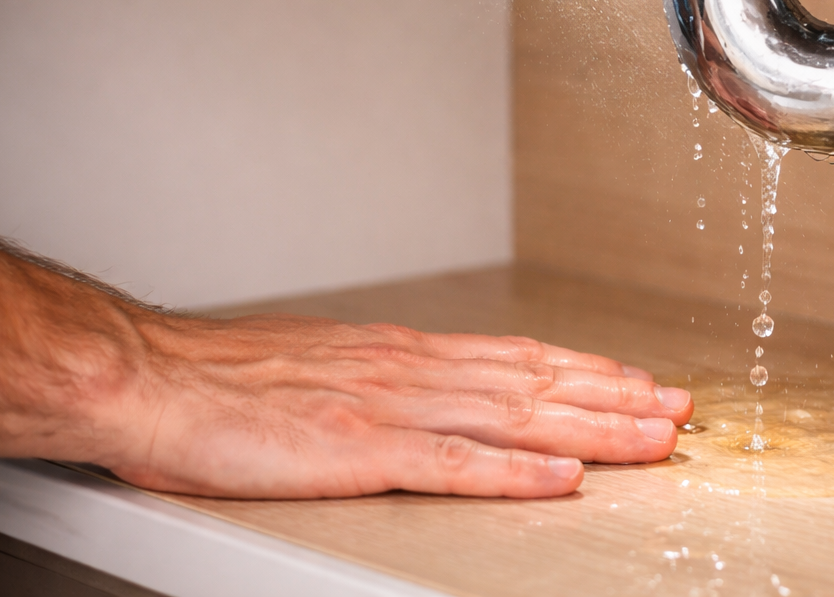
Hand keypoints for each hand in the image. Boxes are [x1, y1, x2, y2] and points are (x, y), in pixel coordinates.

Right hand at [117, 315, 692, 497]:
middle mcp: (413, 370)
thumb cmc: (225, 382)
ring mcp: (391, 407)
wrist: (152, 377)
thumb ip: (390, 382)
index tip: (641, 381)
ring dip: (594, 427)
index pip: (520, 359)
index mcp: (405, 355)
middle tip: (681, 409)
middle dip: (617, 397)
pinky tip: (561, 479)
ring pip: (517, 417)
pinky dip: (514, 473)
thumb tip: (437, 394)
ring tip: (655, 437)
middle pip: (538, 383)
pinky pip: (453, 465)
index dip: (588, 371)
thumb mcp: (327, 366)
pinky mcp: (358, 450)